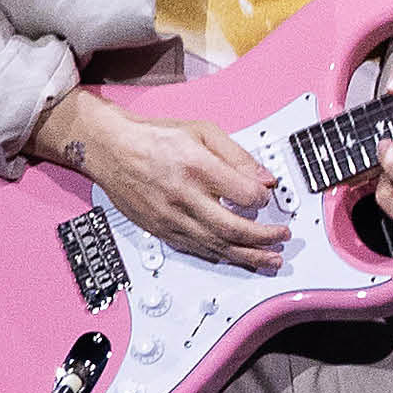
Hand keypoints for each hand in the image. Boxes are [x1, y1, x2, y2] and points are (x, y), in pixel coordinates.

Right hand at [27, 88, 288, 271]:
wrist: (110, 148)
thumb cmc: (154, 138)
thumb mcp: (203, 132)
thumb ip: (238, 156)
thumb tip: (265, 178)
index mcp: (197, 168)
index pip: (244, 195)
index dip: (263, 199)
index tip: (268, 197)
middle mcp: (183, 197)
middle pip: (233, 228)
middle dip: (264, 238)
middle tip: (282, 238)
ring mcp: (170, 218)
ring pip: (216, 246)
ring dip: (248, 256)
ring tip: (269, 260)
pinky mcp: (160, 230)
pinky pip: (195, 249)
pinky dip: (219, 255)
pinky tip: (235, 256)